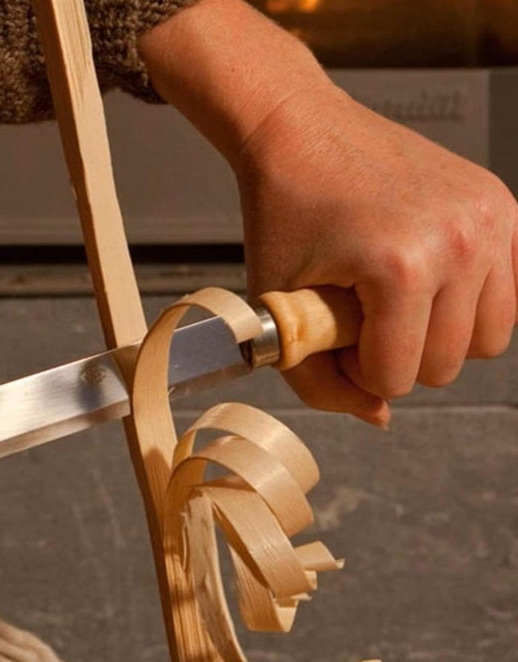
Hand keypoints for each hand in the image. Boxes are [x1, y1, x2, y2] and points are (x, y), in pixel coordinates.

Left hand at [139, 0, 516, 425]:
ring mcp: (490, 221)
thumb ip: (320, 382)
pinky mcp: (502, 208)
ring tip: (390, 301)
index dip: (354, 369)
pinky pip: (503, 297)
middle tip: (355, 311)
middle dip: (394, 355)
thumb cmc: (283, 216)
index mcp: (400, 268)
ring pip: (485, 340)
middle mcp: (461, 242)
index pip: (397, 378)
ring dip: (434, 337)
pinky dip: (463, 305)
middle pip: (445, 366)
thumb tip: (381, 416)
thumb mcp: (279, 309)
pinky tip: (421, 280)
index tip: (330, 330)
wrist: (300, 133)